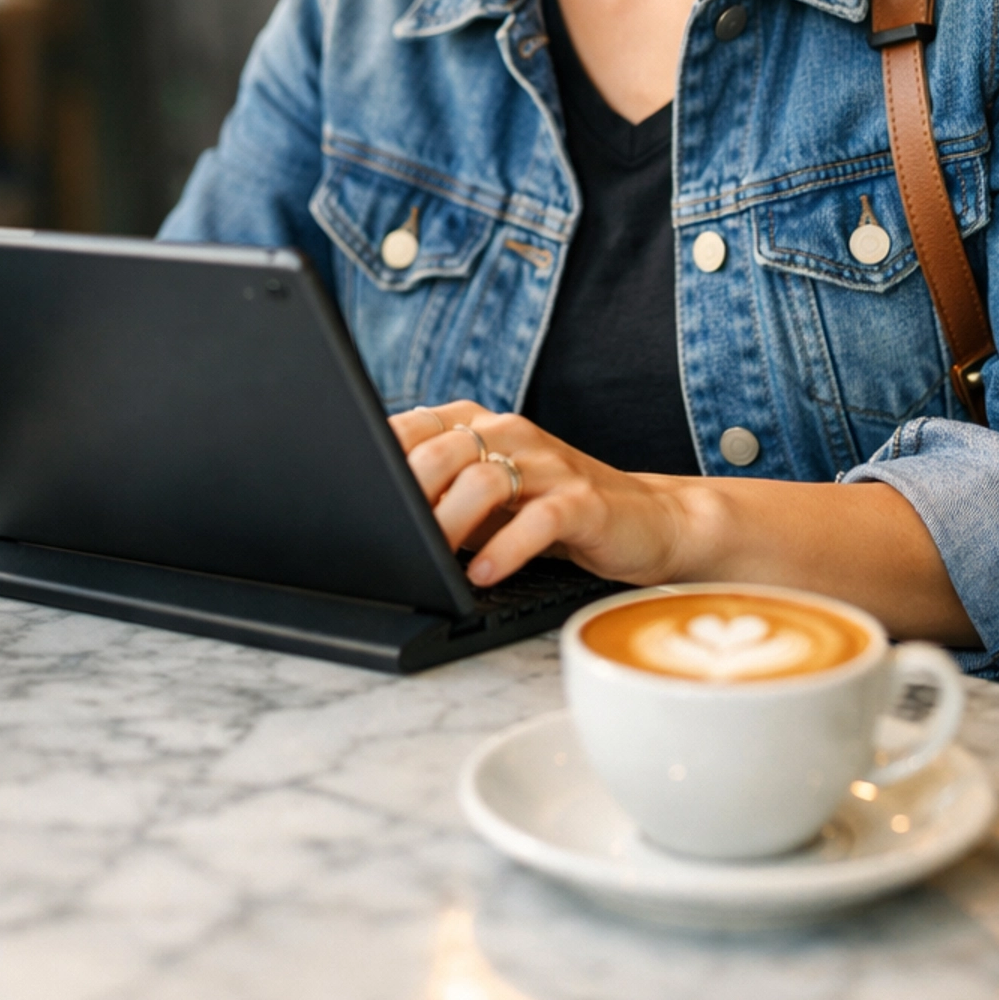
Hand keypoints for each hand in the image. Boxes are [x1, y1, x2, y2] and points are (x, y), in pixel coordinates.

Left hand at [389, 401, 688, 588]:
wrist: (643, 520)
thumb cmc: (547, 510)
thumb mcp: (485, 498)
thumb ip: (438, 493)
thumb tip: (368, 514)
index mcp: (481, 424)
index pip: (416, 424)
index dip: (381, 456)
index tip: (355, 491)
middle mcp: (512, 433)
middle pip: (443, 449)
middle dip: (409, 493)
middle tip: (390, 534)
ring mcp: (549, 464)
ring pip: (484, 480)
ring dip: (449, 524)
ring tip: (430, 560)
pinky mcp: (584, 501)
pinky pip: (539, 519)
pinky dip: (505, 549)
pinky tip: (482, 574)